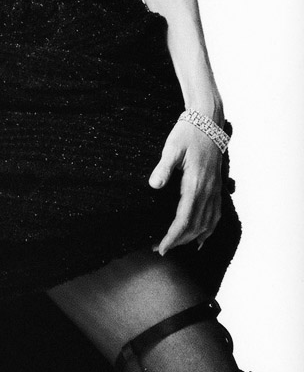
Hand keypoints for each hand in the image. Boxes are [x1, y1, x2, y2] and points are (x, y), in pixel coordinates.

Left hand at [148, 119, 222, 255]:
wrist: (208, 122)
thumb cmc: (188, 133)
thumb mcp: (172, 147)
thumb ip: (163, 167)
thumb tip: (154, 185)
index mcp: (195, 184)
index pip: (184, 220)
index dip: (172, 237)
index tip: (161, 247)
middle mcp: (208, 191)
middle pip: (195, 227)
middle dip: (179, 241)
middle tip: (161, 249)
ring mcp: (214, 190)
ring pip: (207, 224)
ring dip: (192, 238)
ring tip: (176, 245)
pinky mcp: (217, 187)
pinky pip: (216, 215)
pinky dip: (209, 230)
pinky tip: (201, 238)